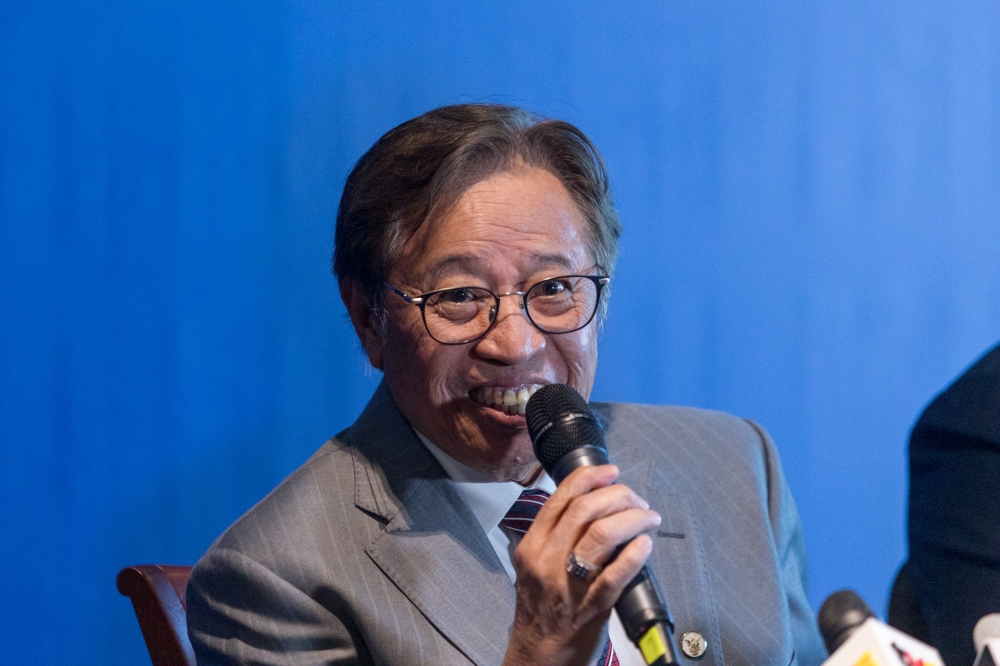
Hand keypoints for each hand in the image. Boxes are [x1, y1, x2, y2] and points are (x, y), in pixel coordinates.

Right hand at [502, 465, 660, 665]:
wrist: (539, 655)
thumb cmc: (541, 609)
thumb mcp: (534, 565)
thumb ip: (554, 536)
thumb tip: (591, 506)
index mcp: (533, 545)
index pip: (561, 498)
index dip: (590, 477)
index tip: (611, 472)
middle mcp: (547, 559)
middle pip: (586, 509)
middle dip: (619, 495)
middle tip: (637, 500)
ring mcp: (568, 583)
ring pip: (602, 534)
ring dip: (633, 519)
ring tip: (648, 519)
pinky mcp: (591, 607)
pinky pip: (615, 574)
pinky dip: (634, 554)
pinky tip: (645, 544)